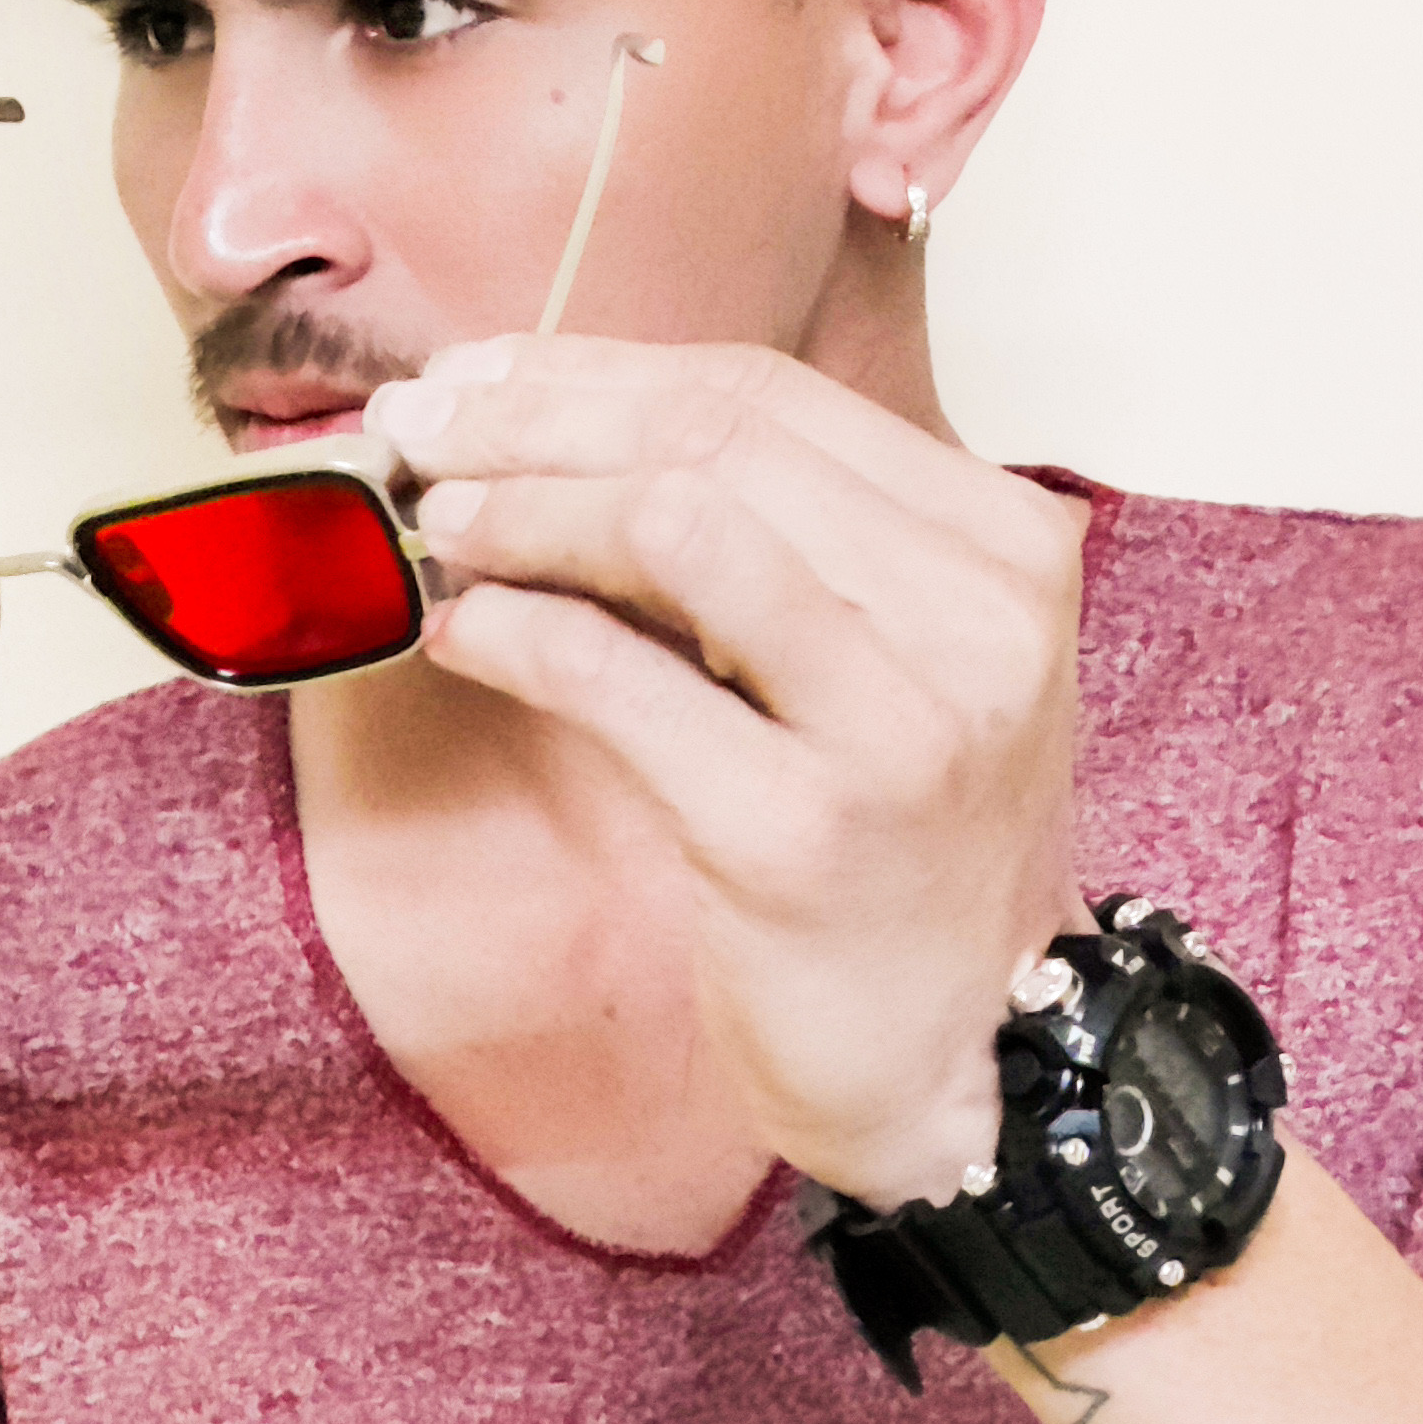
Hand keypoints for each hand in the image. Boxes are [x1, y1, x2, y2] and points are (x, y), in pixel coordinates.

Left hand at [363, 335, 1086, 1207]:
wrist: (955, 1054)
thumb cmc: (898, 847)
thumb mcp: (885, 658)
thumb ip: (773, 537)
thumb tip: (548, 414)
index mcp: (1003, 547)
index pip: (772, 393)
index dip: (597, 369)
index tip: (475, 378)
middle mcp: (976, 619)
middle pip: (716, 441)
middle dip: (536, 422)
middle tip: (419, 438)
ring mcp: (899, 726)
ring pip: (675, 525)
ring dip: (524, 510)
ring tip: (438, 527)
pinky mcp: (800, 831)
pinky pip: (620, 680)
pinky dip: (517, 633)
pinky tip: (462, 631)